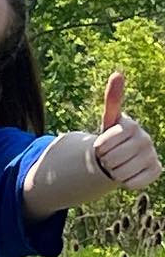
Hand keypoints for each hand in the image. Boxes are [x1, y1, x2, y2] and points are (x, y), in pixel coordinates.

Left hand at [92, 72, 161, 189]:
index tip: (103, 145)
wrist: (120, 159)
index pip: (105, 143)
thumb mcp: (108, 123)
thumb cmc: (111, 141)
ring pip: (121, 173)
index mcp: (131, 126)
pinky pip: (133, 183)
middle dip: (105, 162)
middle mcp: (145, 138)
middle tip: (110, 157)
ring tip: (118, 165)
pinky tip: (129, 174)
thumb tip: (118, 73)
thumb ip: (112, 100)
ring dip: (114, 173)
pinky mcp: (156, 170)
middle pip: (112, 159)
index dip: (100, 147)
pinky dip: (127, 182)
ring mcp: (151, 155)